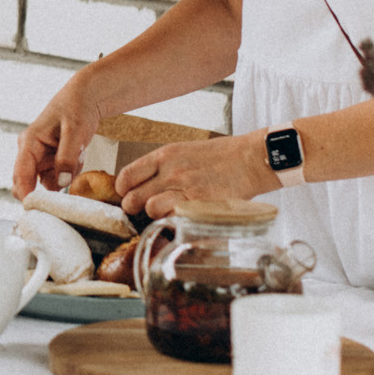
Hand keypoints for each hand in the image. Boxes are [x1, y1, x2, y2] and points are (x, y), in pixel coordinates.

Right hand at [12, 77, 102, 197]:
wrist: (85, 98)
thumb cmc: (77, 108)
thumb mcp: (75, 132)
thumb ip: (67, 158)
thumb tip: (60, 184)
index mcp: (29, 142)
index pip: (21, 174)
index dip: (26, 194)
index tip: (35, 211)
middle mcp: (29, 152)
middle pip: (26, 183)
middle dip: (45, 190)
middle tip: (65, 186)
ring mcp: (39, 157)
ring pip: (46, 183)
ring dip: (63, 178)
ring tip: (78, 155)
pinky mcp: (49, 161)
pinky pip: (57, 178)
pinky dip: (69, 173)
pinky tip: (78, 155)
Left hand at [114, 133, 278, 219]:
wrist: (250, 159)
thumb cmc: (220, 157)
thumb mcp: (184, 152)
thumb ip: (163, 167)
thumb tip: (144, 184)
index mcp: (165, 156)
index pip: (127, 175)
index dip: (123, 189)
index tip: (126, 193)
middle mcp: (170, 172)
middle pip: (133, 198)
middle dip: (134, 207)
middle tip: (141, 210)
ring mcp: (184, 190)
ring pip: (151, 210)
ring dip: (155, 215)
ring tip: (165, 213)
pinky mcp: (200, 206)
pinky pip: (174, 219)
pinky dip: (175, 222)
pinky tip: (181, 219)